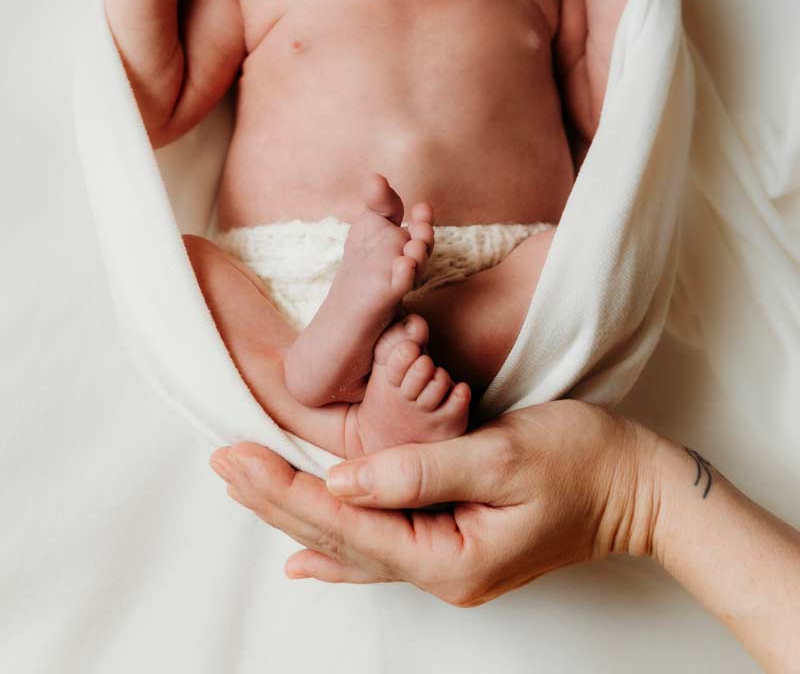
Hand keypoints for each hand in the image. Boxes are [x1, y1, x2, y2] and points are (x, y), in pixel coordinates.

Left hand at [208, 401, 655, 605]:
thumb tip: (341, 480)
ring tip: (244, 487)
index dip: (286, 491)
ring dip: (294, 514)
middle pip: (338, 540)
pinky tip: (306, 558)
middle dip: (275, 499)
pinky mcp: (456, 544)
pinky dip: (337, 545)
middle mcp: (441, 571)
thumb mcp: (503, 454)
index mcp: (450, 555)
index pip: (347, 526)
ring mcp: (448, 563)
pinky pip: (380, 549)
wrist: (639, 484)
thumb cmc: (583, 459)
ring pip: (352, 544)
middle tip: (221, 461)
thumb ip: (419, 470)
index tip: (237, 457)